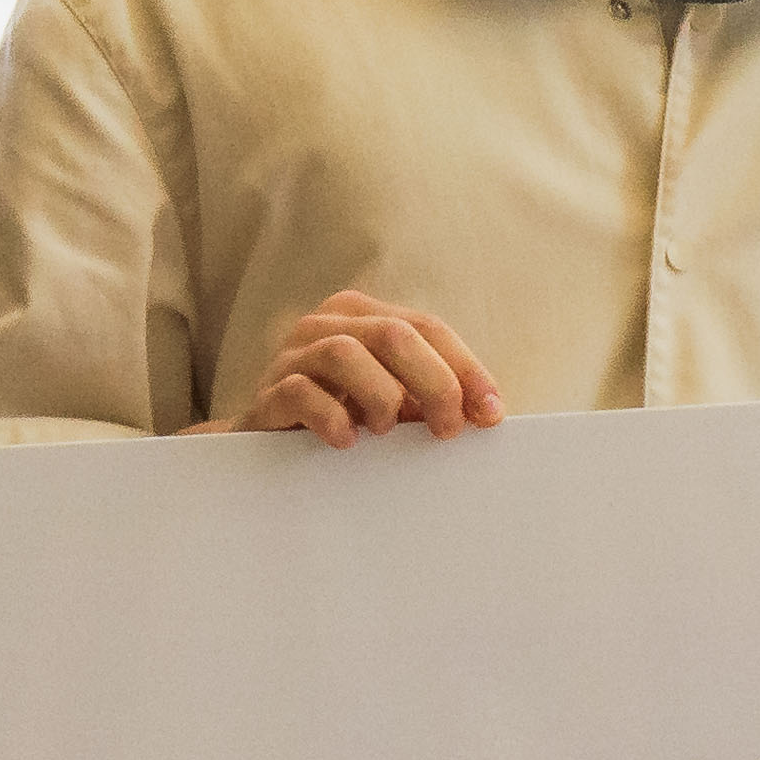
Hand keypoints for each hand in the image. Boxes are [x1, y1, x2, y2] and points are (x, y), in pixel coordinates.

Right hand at [226, 290, 503, 445]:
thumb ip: (428, 395)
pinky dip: (332, 418)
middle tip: (448, 430)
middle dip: (434, 384)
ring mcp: (292, 355)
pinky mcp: (268, 392)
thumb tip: (485, 413)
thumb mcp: (390, 399)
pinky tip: (347, 442)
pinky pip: (301, 392)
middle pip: (394, 335)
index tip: (491, 414)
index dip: (465, 368)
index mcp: (363, 316)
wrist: (269, 444)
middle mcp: (326, 324)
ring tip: (386, 430)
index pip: (426, 327)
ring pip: (346, 354)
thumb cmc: (342, 417)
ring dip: (381, 397)